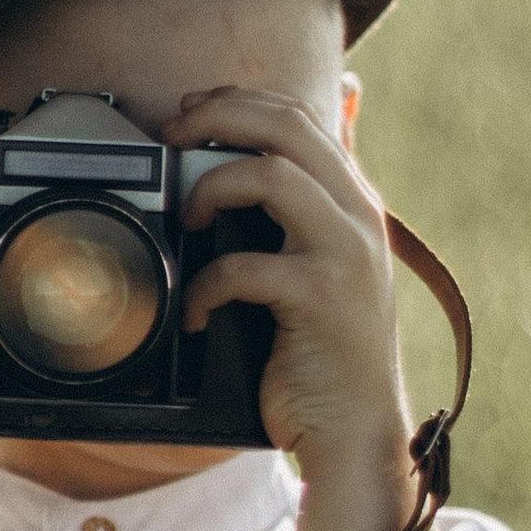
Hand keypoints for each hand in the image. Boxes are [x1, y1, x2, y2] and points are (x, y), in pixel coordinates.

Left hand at [172, 88, 411, 493]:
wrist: (355, 430)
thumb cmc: (324, 355)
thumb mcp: (323, 270)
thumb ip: (304, 214)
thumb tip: (262, 167)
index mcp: (353, 203)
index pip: (299, 117)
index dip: (238, 101)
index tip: (190, 111)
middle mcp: (357, 217)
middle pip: (286, 126)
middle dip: (218, 116)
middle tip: (173, 137)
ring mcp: (344, 254)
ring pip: (272, 175)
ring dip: (211, 188)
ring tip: (187, 219)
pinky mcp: (321, 297)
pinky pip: (247, 265)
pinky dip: (204, 286)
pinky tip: (193, 311)